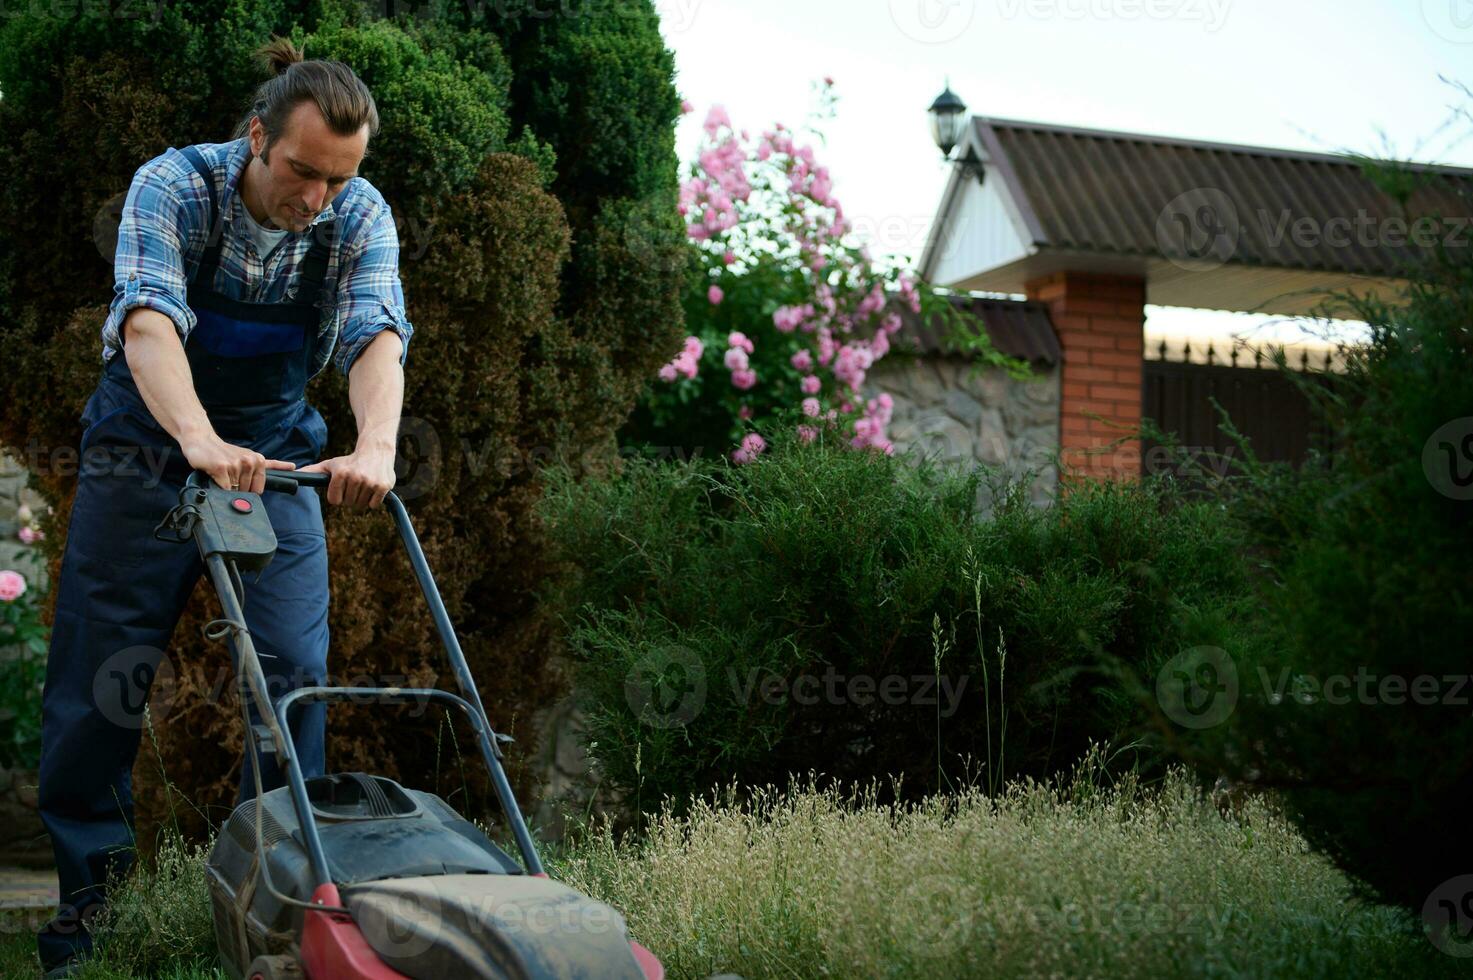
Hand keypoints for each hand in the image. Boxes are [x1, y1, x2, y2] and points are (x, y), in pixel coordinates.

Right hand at [180, 429, 296, 493]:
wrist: (201, 441)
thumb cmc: (225, 452)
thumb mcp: (251, 456)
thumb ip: (270, 465)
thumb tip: (293, 468)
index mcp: (259, 460)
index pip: (259, 488)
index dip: (249, 491)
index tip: (240, 484)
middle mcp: (250, 461)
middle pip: (246, 492)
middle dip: (235, 489)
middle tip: (227, 476)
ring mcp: (236, 464)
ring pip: (234, 491)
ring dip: (225, 487)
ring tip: (221, 473)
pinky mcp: (221, 468)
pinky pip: (224, 489)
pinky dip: (218, 488)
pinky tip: (214, 475)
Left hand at [298, 447, 395, 508]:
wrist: (376, 451)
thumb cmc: (349, 461)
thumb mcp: (330, 464)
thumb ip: (311, 471)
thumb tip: (292, 475)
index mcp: (340, 473)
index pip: (334, 501)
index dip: (338, 496)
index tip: (343, 487)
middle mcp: (355, 477)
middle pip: (348, 503)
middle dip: (350, 497)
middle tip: (355, 484)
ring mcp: (370, 482)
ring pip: (360, 505)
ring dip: (362, 499)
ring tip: (363, 485)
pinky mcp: (383, 486)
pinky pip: (373, 505)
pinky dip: (373, 500)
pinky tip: (372, 487)